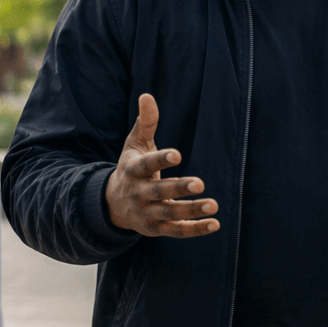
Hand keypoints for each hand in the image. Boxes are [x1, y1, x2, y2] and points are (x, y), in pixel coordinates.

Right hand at [104, 93, 219, 238]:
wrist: (113, 204)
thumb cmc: (131, 168)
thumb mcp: (135, 145)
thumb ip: (145, 123)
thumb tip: (147, 95)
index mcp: (133, 170)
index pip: (146, 165)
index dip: (161, 160)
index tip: (177, 154)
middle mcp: (138, 193)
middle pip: (158, 192)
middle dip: (178, 188)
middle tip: (200, 183)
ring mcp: (147, 213)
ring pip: (169, 213)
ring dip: (191, 210)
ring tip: (212, 205)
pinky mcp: (156, 228)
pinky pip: (177, 231)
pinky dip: (195, 229)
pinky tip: (215, 224)